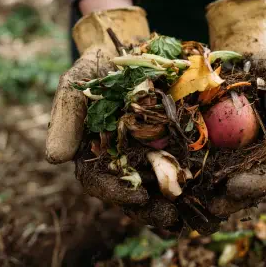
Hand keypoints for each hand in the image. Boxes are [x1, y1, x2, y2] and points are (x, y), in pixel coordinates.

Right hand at [46, 6, 180, 229]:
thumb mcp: (76, 86)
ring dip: (174, 204)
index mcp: (95, 154)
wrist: (129, 48)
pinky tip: (211, 193)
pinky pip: (183, 167)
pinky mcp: (174, 144)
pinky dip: (193, 181)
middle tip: (170, 218)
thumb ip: (66, 119)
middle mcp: (121, 160)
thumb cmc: (97, 69)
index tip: (137, 196)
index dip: (116, 192)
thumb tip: (55, 158)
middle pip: (131, 193)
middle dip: (149, 209)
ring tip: (193, 214)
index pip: (99, 181)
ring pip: (158, 187)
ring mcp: (148, 154)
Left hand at [204, 0, 265, 217]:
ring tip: (189, 206)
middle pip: (251, 186)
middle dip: (230, 200)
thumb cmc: (264, 63)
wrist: (239, 53)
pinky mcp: (217, 149)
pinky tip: (177, 186)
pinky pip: (206, 167)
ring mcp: (240, 154)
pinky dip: (194, 178)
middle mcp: (263, 154)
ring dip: (210, 197)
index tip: (235, 188)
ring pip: (227, 183)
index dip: (258, 184)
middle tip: (208, 207)